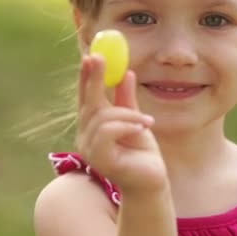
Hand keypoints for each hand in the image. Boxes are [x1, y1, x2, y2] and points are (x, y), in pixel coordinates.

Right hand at [76, 54, 168, 195]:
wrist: (151, 180)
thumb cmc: (141, 153)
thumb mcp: (135, 119)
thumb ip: (127, 99)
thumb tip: (126, 72)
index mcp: (92, 126)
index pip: (85, 97)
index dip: (87, 76)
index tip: (92, 55)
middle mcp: (85, 137)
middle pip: (87, 102)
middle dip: (93, 78)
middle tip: (99, 57)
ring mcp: (90, 150)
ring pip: (102, 116)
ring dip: (127, 114)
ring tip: (146, 121)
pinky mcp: (100, 160)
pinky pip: (109, 131)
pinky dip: (127, 125)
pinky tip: (143, 127)